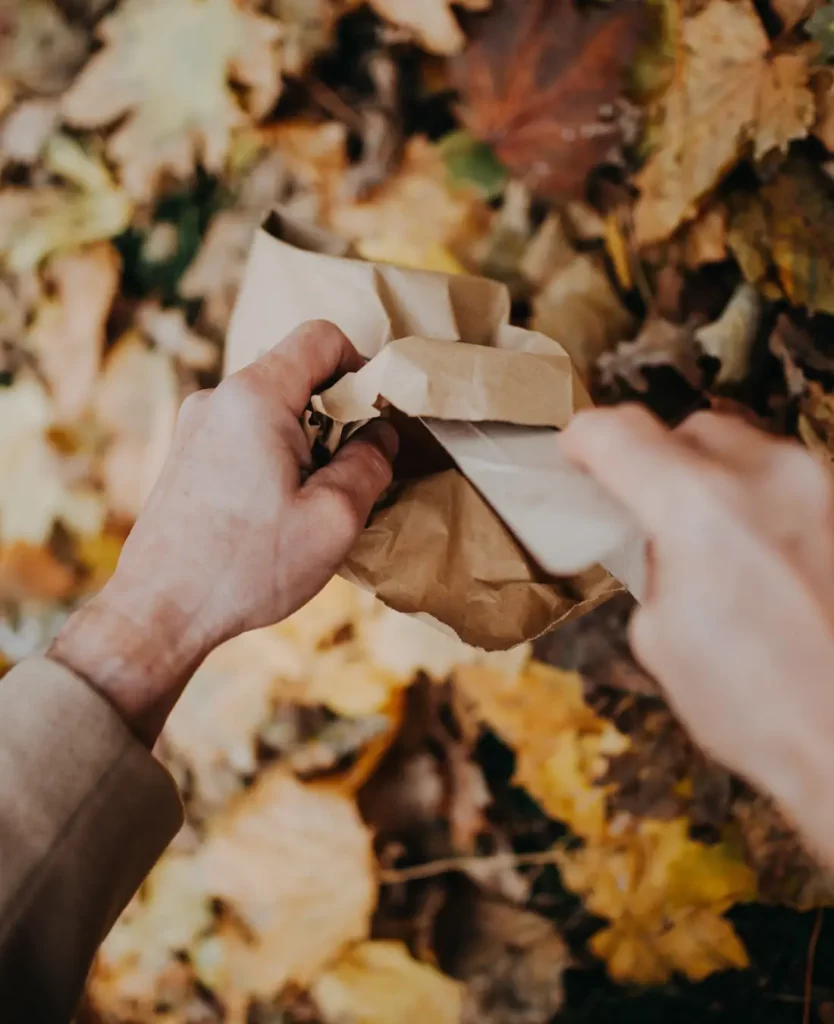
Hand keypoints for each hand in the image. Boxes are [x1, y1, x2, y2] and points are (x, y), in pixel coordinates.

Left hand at [50, 321, 397, 744]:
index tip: (376, 413)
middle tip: (352, 470)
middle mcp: (217, 400)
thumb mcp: (334, 519)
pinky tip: (278, 513)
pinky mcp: (185, 457)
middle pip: (295, 374)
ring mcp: (194, 427)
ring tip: (313, 501)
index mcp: (254, 397)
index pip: (320, 337)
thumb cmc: (247, 568)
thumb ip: (370, 464)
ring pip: (271, 409)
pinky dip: (274, 458)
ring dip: (306, 441)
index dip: (361, 364)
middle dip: (336, 413)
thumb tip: (382, 434)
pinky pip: (245, 436)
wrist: (158, 613)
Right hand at [561, 405, 833, 861]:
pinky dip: (763, 506)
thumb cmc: (762, 711)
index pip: (618, 433)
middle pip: (690, 430)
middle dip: (659, 463)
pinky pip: (791, 484)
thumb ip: (651, 563)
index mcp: (699, 509)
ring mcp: (823, 487)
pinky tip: (764, 563)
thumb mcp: (662, 639)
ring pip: (748, 450)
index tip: (575, 452)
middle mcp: (768, 477)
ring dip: (716, 481)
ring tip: (713, 545)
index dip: (584, 440)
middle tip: (646, 512)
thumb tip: (658, 541)